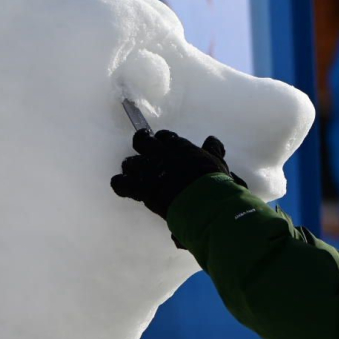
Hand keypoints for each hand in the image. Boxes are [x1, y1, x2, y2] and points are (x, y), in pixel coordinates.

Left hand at [110, 129, 245, 219]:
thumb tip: (212, 140)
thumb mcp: (218, 162)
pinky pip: (120, 184)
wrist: (204, 202)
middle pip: (141, 142)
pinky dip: (120, 184)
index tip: (162, 147)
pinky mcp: (141, 189)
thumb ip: (213, 149)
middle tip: (143, 153)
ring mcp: (149, 171)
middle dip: (141, 146)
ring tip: (135, 175)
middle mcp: (161, 155)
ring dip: (131, 168)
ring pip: (130, 163)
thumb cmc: (213, 183)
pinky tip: (124, 187)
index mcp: (179, 147)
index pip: (163, 136)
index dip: (161, 141)